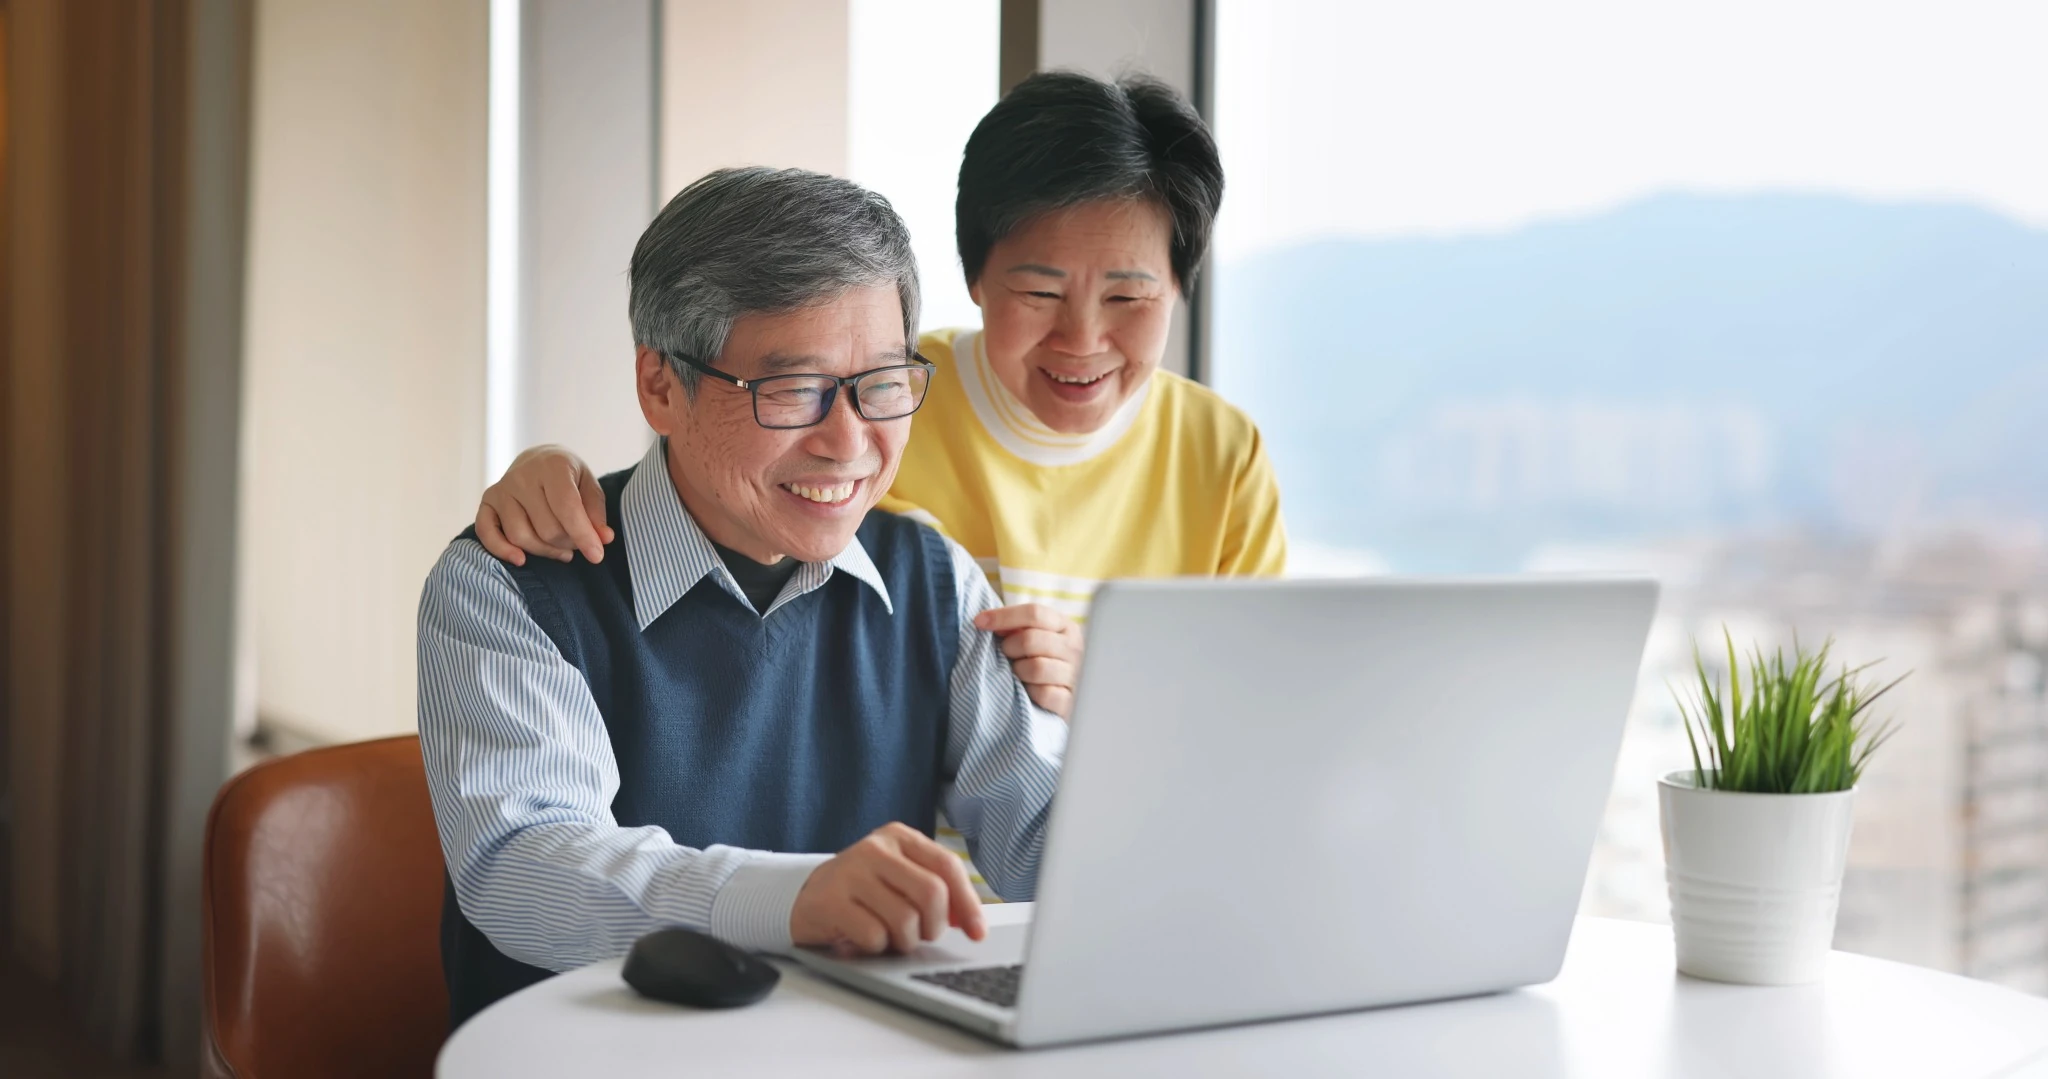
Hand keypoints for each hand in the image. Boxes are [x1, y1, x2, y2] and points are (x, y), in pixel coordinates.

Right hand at [474, 445, 613, 564]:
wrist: (538, 459)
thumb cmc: (568, 477)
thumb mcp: (589, 487)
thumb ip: (596, 513)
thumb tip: (604, 539)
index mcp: (553, 466)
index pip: (567, 507)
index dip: (583, 535)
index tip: (597, 556)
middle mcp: (522, 476)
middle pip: (546, 528)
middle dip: (567, 543)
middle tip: (576, 542)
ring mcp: (502, 489)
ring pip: (521, 536)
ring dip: (545, 551)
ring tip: (562, 549)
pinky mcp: (487, 501)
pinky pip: (487, 533)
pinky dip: (502, 550)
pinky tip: (521, 559)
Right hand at [790, 823, 986, 954]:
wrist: (804, 899)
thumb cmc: (862, 893)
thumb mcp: (899, 877)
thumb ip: (935, 889)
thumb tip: (971, 921)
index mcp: (899, 837)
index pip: (947, 866)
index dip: (968, 903)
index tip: (977, 933)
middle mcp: (875, 848)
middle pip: (932, 894)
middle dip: (933, 926)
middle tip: (920, 935)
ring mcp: (851, 872)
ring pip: (905, 920)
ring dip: (904, 941)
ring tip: (888, 936)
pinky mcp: (830, 901)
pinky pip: (874, 936)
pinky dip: (875, 947)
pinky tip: (863, 938)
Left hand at [972, 603, 1084, 718]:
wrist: (1065, 696)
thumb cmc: (1042, 661)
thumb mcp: (1034, 637)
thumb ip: (1015, 627)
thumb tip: (985, 621)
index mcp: (1065, 626)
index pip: (1034, 613)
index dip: (1003, 616)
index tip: (979, 622)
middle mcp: (1074, 647)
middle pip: (1030, 639)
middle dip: (1009, 647)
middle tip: (1006, 655)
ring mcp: (1075, 674)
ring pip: (1036, 667)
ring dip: (1018, 671)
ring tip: (1018, 673)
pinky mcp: (1070, 700)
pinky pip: (1044, 693)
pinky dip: (1031, 692)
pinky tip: (1029, 691)